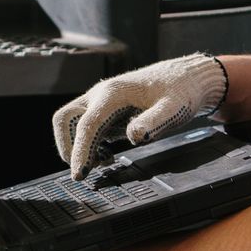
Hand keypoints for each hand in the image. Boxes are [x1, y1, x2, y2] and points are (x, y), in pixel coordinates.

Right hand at [52, 52, 227, 178]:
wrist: (185, 76)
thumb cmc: (180, 91)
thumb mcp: (174, 108)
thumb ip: (153, 121)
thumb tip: (134, 137)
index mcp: (113, 93)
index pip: (87, 125)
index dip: (81, 151)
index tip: (79, 174)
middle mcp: (100, 94)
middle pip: (65, 119)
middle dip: (68, 146)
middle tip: (83, 170)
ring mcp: (100, 100)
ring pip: (72, 123)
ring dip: (78, 145)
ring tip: (103, 161)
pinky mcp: (105, 108)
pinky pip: (84, 126)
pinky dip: (88, 143)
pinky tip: (107, 154)